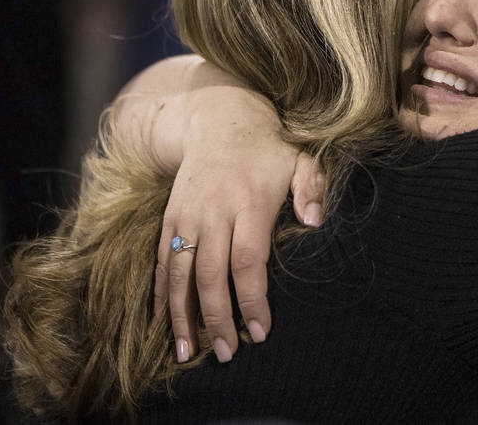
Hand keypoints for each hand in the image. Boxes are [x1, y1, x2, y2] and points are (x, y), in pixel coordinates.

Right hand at [150, 83, 326, 363]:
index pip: (247, 262)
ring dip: (181, 316)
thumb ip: (311, 189)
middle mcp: (213, 212)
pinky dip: (161, 295)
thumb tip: (316, 222)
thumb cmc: (269, 151)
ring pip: (179, 273)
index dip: (251, 300)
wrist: (221, 123)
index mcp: (249, 204)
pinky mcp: (170, 219)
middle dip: (217, 318)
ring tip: (187, 353)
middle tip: (226, 354)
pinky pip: (162, 262)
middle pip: (210, 274)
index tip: (260, 332)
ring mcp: (187, 216)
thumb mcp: (300, 161)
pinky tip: (161, 324)